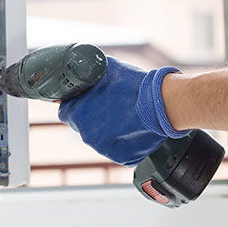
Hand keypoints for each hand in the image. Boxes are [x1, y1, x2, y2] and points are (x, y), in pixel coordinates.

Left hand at [58, 57, 189, 165]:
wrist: (162, 103)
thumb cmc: (133, 85)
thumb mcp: (105, 68)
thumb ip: (88, 74)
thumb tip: (80, 72)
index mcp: (78, 115)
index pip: (65, 112)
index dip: (74, 105)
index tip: (84, 101)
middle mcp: (88, 136)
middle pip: (82, 126)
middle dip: (92, 117)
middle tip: (109, 105)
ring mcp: (105, 149)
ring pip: (100, 138)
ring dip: (108, 129)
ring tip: (125, 115)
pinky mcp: (123, 158)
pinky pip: (117, 148)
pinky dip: (123, 140)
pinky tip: (133, 127)